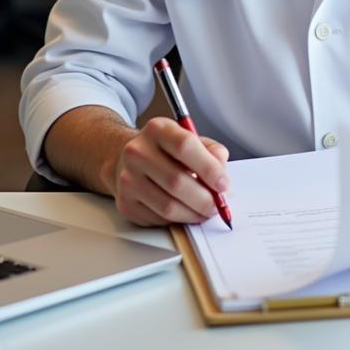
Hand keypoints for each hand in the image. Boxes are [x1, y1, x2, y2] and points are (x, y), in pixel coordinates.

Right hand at [112, 117, 229, 226]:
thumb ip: (212, 153)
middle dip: (204, 199)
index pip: (185, 146)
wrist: (132, 160)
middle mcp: (138, 152)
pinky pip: (158, 219)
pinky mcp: (126, 203)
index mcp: (158, 129)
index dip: (209, 168)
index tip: (223, 184)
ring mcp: (128, 179)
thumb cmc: (167, 151)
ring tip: (205, 211)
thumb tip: (222, 179)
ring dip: (193, 214)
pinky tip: (185, 212)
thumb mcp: (192, 139)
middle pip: (176, 181)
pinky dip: (178, 220)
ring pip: (167, 206)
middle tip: (217, 205)